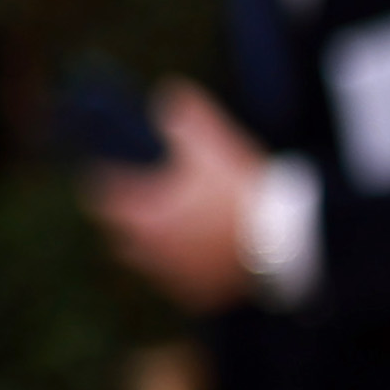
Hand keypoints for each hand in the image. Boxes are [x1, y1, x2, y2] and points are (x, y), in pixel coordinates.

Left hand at [86, 83, 265, 310]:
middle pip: (121, 235)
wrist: (288, 246)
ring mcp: (173, 278)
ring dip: (158, 245)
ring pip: (150, 261)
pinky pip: (182, 284)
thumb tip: (168, 93)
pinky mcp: (200, 297)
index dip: (106, 180)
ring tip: (182, 229)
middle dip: (130, 217)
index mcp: (142, 217)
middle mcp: (149, 252)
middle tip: (150, 199)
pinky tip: (209, 256)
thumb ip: (185, 117)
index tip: (116, 170)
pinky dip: (189, 271)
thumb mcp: (214, 146)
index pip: (101, 197)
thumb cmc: (243, 195)